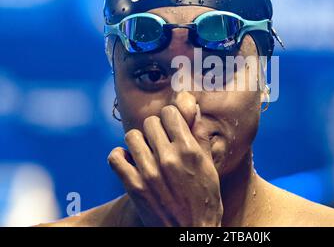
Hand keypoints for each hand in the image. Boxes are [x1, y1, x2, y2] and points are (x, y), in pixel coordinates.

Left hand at [107, 93, 222, 226]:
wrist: (191, 233)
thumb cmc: (205, 201)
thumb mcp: (210, 168)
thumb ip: (200, 137)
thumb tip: (194, 109)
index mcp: (189, 150)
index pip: (170, 112)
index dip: (170, 117)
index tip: (171, 125)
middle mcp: (168, 158)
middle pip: (150, 122)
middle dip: (155, 129)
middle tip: (160, 141)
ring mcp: (149, 172)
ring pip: (132, 136)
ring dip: (139, 141)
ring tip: (146, 151)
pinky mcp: (133, 186)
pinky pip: (115, 157)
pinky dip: (120, 156)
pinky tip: (130, 161)